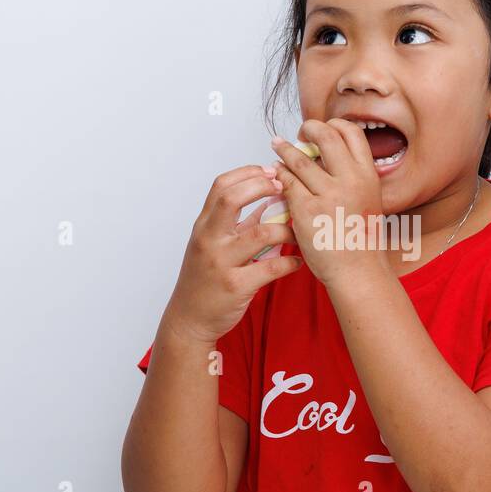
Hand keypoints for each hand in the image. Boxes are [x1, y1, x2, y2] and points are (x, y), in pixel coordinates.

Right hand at [161, 164, 301, 342]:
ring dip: (287, 230)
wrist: (189, 320)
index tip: (271, 171)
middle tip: (285, 189)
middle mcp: (209, 240)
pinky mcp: (235, 286)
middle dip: (262, 186)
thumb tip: (268, 200)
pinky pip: (272, 267)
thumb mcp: (213, 245)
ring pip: (261, 234)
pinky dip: (290, 262)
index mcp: (204, 226)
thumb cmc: (204, 280)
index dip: (248, 173)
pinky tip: (298, 262)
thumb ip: (239, 223)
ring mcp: (221, 262)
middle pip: (231, 198)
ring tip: (300, 233)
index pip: (221, 186)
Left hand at [270, 118, 389, 287]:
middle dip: (309, 129)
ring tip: (277, 147)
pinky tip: (276, 175)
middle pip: (326, 136)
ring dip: (285, 150)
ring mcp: (328, 194)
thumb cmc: (361, 240)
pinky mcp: (306, 210)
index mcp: (368, 175)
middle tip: (299, 133)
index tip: (322, 131)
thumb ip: (353, 177)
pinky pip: (287, 183)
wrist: (357, 271)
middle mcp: (351, 180)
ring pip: (299, 159)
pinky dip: (279, 175)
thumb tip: (329, 158)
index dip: (334, 125)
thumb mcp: (369, 200)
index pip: (352, 133)